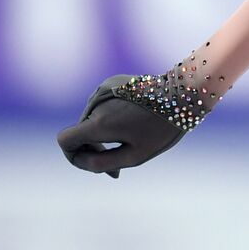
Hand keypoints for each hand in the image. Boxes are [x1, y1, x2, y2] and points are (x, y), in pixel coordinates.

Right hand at [56, 74, 186, 177]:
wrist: (183, 94)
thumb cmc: (162, 129)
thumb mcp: (134, 156)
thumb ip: (101, 163)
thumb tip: (81, 159)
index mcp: (99, 122)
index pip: (65, 141)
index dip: (73, 156)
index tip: (91, 163)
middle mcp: (96, 103)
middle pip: (79, 131)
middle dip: (92, 149)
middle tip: (115, 166)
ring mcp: (102, 89)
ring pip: (91, 119)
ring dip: (101, 133)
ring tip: (129, 140)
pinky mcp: (112, 82)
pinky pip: (101, 106)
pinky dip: (108, 118)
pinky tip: (131, 122)